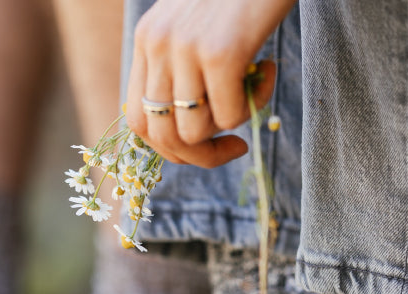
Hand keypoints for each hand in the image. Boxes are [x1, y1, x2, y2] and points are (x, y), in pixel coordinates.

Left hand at [125, 0, 296, 167]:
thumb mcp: (197, 24)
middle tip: (234, 147)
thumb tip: (194, 126)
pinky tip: (269, 68)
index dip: (169, 148)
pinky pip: (231, 114)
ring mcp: (186, 49)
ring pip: (195, 132)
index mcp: (147, 40)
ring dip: (231, 126)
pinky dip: (255, 104)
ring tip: (255, 86)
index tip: (204, 146)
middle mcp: (157, 45)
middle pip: (161, 137)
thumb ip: (185, 64)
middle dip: (200, 156)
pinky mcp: (220, 52)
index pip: (138, 121)